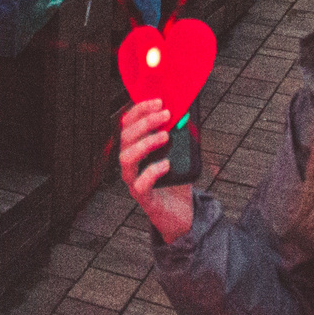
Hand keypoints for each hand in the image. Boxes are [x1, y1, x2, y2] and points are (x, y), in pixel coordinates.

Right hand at [118, 99, 194, 242]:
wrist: (181, 213)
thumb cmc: (176, 180)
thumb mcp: (179, 153)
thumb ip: (179, 135)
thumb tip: (188, 114)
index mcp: (136, 147)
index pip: (128, 123)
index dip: (139, 109)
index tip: (158, 101)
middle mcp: (131, 162)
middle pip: (125, 137)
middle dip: (145, 122)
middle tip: (165, 114)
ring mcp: (134, 180)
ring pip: (126, 158)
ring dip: (145, 143)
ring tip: (165, 136)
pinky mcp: (143, 197)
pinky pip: (140, 184)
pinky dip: (152, 171)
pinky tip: (166, 165)